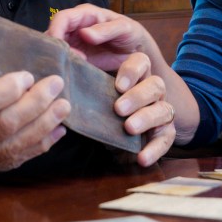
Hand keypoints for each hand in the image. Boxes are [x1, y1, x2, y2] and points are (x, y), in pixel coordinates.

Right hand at [0, 64, 69, 187]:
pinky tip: (56, 131)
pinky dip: (38, 147)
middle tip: (57, 85)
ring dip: (44, 126)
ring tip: (64, 107)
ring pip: (12, 148)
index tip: (27, 75)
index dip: (8, 90)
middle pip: (4, 127)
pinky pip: (12, 162)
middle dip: (36, 105)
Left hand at [48, 3, 197, 148]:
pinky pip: (166, 139)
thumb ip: (79, 75)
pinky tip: (141, 158)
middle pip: (155, 85)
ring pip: (164, 109)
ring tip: (129, 128)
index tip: (117, 85)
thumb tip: (55, 66)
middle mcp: (151, 90)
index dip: (132, 72)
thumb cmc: (100, 104)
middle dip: (137, 96)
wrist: (116, 133)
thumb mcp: (90, 88)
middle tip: (118, 108)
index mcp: (135, 74)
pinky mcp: (164, 133)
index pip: (141, 63)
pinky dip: (155, 149)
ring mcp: (160, 110)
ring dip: (147, 118)